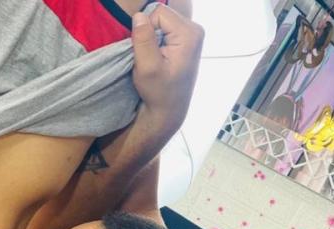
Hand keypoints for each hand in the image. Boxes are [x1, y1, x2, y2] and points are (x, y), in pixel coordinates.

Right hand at [131, 4, 203, 134]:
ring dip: (152, 39)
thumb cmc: (159, 92)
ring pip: (161, 22)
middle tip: (151, 58)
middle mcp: (195, 29)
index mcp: (189, 33)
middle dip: (150, 34)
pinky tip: (160, 59)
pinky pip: (164, 30)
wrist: (168, 110)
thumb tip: (139, 16)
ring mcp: (192, 34)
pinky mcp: (186, 40)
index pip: (157, 12)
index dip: (146, 31)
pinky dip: (157, 42)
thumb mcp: (147, 68)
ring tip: (156, 59)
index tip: (147, 53)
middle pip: (161, 15)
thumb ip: (143, 40)